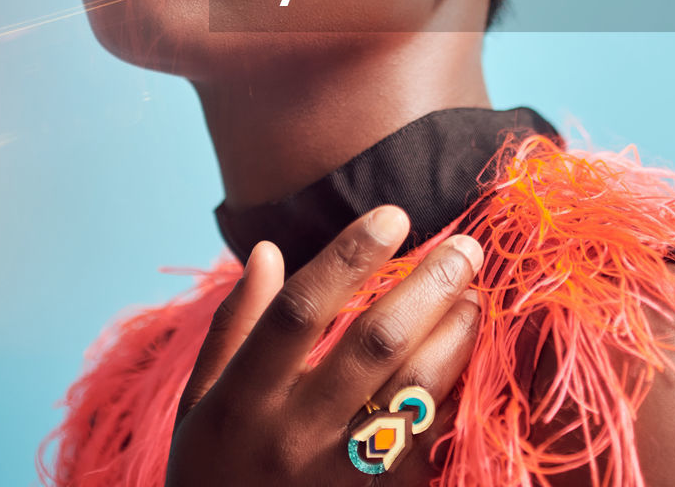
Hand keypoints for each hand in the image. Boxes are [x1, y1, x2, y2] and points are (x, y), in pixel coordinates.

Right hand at [164, 205, 483, 485]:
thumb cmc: (213, 477)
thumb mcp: (200, 405)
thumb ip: (234, 326)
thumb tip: (268, 250)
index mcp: (242, 402)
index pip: (300, 311)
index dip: (349, 257)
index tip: (393, 214)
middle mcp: (293, 438)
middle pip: (373, 344)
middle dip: (427, 286)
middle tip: (465, 247)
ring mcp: (341, 477)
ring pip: (416, 392)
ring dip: (454, 336)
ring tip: (474, 296)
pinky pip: (430, 442)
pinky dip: (455, 395)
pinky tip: (468, 361)